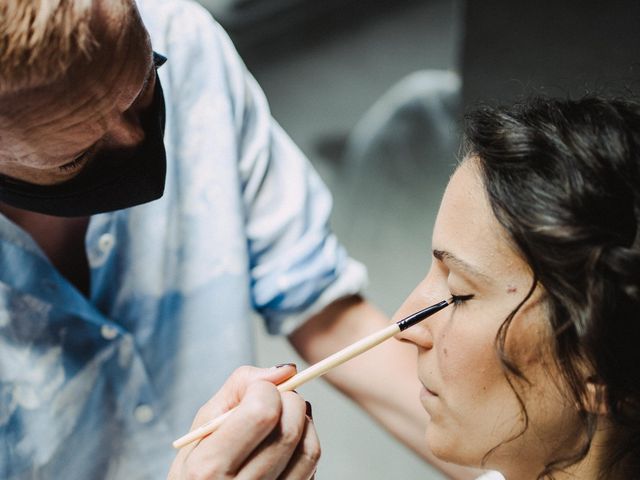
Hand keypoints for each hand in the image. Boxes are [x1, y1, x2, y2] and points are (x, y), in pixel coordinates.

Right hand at [168, 365, 319, 479]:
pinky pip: (313, 467)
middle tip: (274, 398)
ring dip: (303, 420)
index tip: (257, 390)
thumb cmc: (201, 464)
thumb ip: (239, 386)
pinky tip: (286, 442)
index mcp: (210, 467)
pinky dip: (306, 443)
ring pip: (309, 448)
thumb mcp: (204, 425)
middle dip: (289, 399)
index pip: (262, 413)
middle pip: (289, 429)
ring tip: (282, 417)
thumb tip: (286, 370)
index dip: (266, 389)